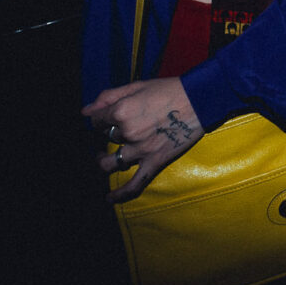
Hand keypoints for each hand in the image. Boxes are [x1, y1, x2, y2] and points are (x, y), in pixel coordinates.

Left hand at [83, 77, 202, 202]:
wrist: (200, 100)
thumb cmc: (169, 89)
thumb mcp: (137, 86)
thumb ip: (109, 96)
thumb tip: (85, 110)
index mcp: (121, 111)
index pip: (97, 120)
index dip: (100, 117)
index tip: (107, 116)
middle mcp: (127, 132)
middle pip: (106, 138)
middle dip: (109, 133)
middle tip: (117, 128)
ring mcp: (140, 150)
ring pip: (111, 162)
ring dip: (104, 161)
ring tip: (102, 159)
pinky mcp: (154, 162)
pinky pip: (134, 184)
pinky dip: (120, 194)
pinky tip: (109, 198)